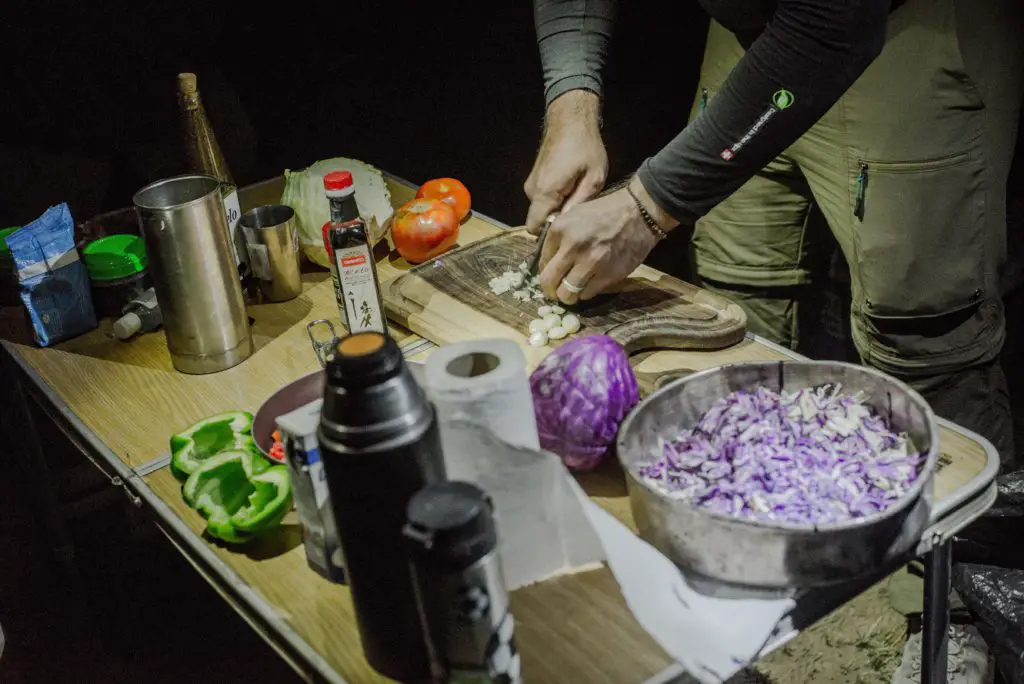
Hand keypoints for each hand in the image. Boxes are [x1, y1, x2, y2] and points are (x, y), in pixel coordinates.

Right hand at [523, 91, 607, 234]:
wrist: (569, 121)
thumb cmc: (585, 146)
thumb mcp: (594, 177)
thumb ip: (580, 203)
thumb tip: (568, 225)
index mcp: (546, 191)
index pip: (535, 228)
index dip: (549, 234)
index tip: (567, 231)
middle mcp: (532, 190)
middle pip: (538, 220)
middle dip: (556, 221)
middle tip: (579, 212)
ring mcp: (531, 183)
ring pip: (541, 209)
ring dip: (556, 208)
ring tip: (577, 195)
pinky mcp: (533, 179)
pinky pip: (542, 199)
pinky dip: (554, 199)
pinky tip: (570, 187)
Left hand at [539, 177, 673, 304]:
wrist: (638, 212)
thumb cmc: (605, 212)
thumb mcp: (574, 215)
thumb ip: (558, 238)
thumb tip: (547, 262)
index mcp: (560, 230)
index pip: (541, 262)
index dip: (545, 270)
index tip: (552, 273)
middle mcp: (572, 247)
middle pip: (549, 282)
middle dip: (550, 290)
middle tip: (554, 292)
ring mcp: (591, 263)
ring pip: (567, 294)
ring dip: (568, 296)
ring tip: (572, 291)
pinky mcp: (608, 275)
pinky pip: (587, 294)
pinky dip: (586, 292)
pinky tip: (590, 284)